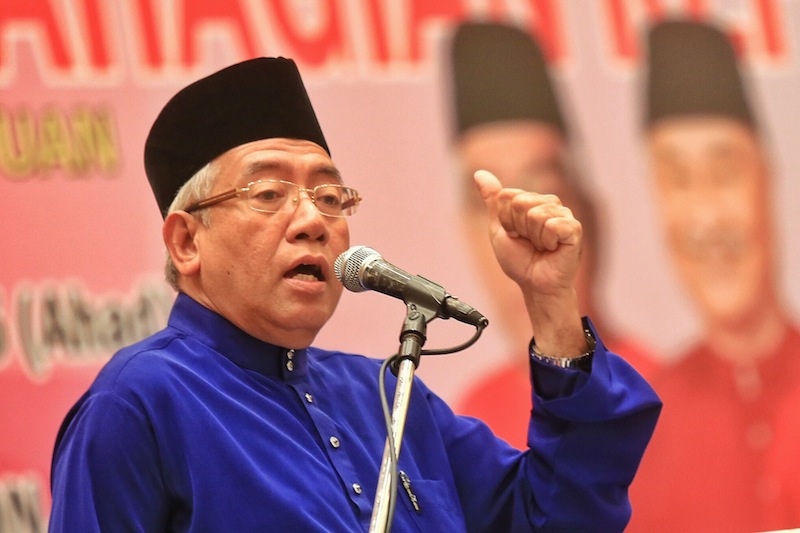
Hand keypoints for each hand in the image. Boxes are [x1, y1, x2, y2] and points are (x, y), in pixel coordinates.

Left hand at [473, 169, 585, 355]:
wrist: (534, 284)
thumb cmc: (520, 259)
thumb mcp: (498, 228)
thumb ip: (492, 200)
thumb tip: (479, 173)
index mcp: (532, 200)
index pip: (506, 195)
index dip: (504, 220)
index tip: (514, 234)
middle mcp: (549, 203)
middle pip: (520, 202)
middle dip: (517, 227)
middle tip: (528, 242)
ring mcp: (564, 214)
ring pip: (534, 214)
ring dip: (532, 238)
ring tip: (541, 247)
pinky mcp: (574, 229)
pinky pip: (552, 226)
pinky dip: (546, 242)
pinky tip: (552, 249)